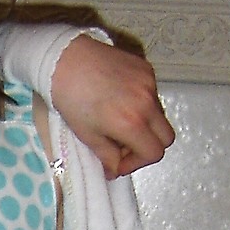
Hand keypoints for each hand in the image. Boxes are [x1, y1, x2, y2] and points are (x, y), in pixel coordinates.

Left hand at [49, 35, 173, 177]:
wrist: (63, 60)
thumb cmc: (70, 98)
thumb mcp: (87, 134)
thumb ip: (107, 156)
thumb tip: (115, 169)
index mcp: (132, 123)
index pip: (154, 153)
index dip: (137, 162)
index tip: (119, 161)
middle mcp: (147, 103)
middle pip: (165, 137)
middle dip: (147, 146)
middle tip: (124, 146)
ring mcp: (149, 83)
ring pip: (159, 115)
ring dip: (144, 125)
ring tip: (119, 122)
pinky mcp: (146, 68)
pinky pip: (152, 94)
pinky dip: (141, 104)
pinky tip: (119, 101)